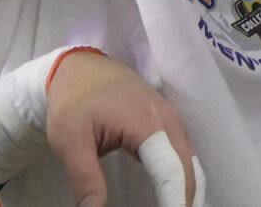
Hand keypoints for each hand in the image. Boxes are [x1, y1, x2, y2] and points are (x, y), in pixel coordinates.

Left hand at [42, 50, 203, 206]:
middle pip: (188, 169)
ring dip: (187, 189)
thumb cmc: (73, 100)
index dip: (174, 201)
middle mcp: (168, 121)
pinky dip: (183, 176)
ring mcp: (171, 119)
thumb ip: (86, 179)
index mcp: (148, 124)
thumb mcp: (70, 142)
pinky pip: (184, 153)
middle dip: (185, 199)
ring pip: (190, 161)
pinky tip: (174, 191)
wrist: (79, 66)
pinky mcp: (167, 120)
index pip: (171, 171)